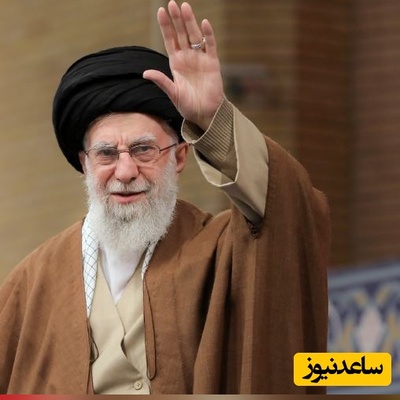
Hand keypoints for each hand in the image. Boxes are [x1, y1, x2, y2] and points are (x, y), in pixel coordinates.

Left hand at [143, 1, 223, 130]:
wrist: (205, 114)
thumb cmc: (187, 106)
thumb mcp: (173, 93)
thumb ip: (161, 81)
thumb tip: (145, 73)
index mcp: (176, 63)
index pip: (170, 40)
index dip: (166, 26)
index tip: (160, 11)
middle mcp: (188, 57)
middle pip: (181, 34)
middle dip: (177, 19)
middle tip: (172, 3)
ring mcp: (200, 59)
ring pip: (195, 36)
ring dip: (190, 22)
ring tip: (185, 7)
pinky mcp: (212, 64)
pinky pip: (210, 46)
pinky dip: (208, 35)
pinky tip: (204, 23)